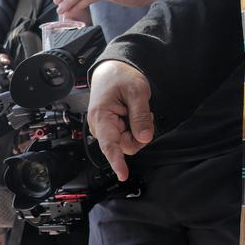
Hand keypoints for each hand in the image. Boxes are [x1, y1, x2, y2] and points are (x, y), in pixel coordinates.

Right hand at [88, 60, 155, 181]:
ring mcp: (104, 129)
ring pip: (127, 142)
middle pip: (124, 145)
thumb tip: (145, 138)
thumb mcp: (137, 92)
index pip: (110, 144)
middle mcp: (100, 126)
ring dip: (137, 130)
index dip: (117, 160)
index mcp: (101, 116)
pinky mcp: (110, 129)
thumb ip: (141, 116)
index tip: (122, 174)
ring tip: (135, 111)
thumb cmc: (120, 77)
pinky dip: (134, 128)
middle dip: (138, 135)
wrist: (112, 70)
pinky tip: (132, 114)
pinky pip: (126, 137)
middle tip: (143, 114)